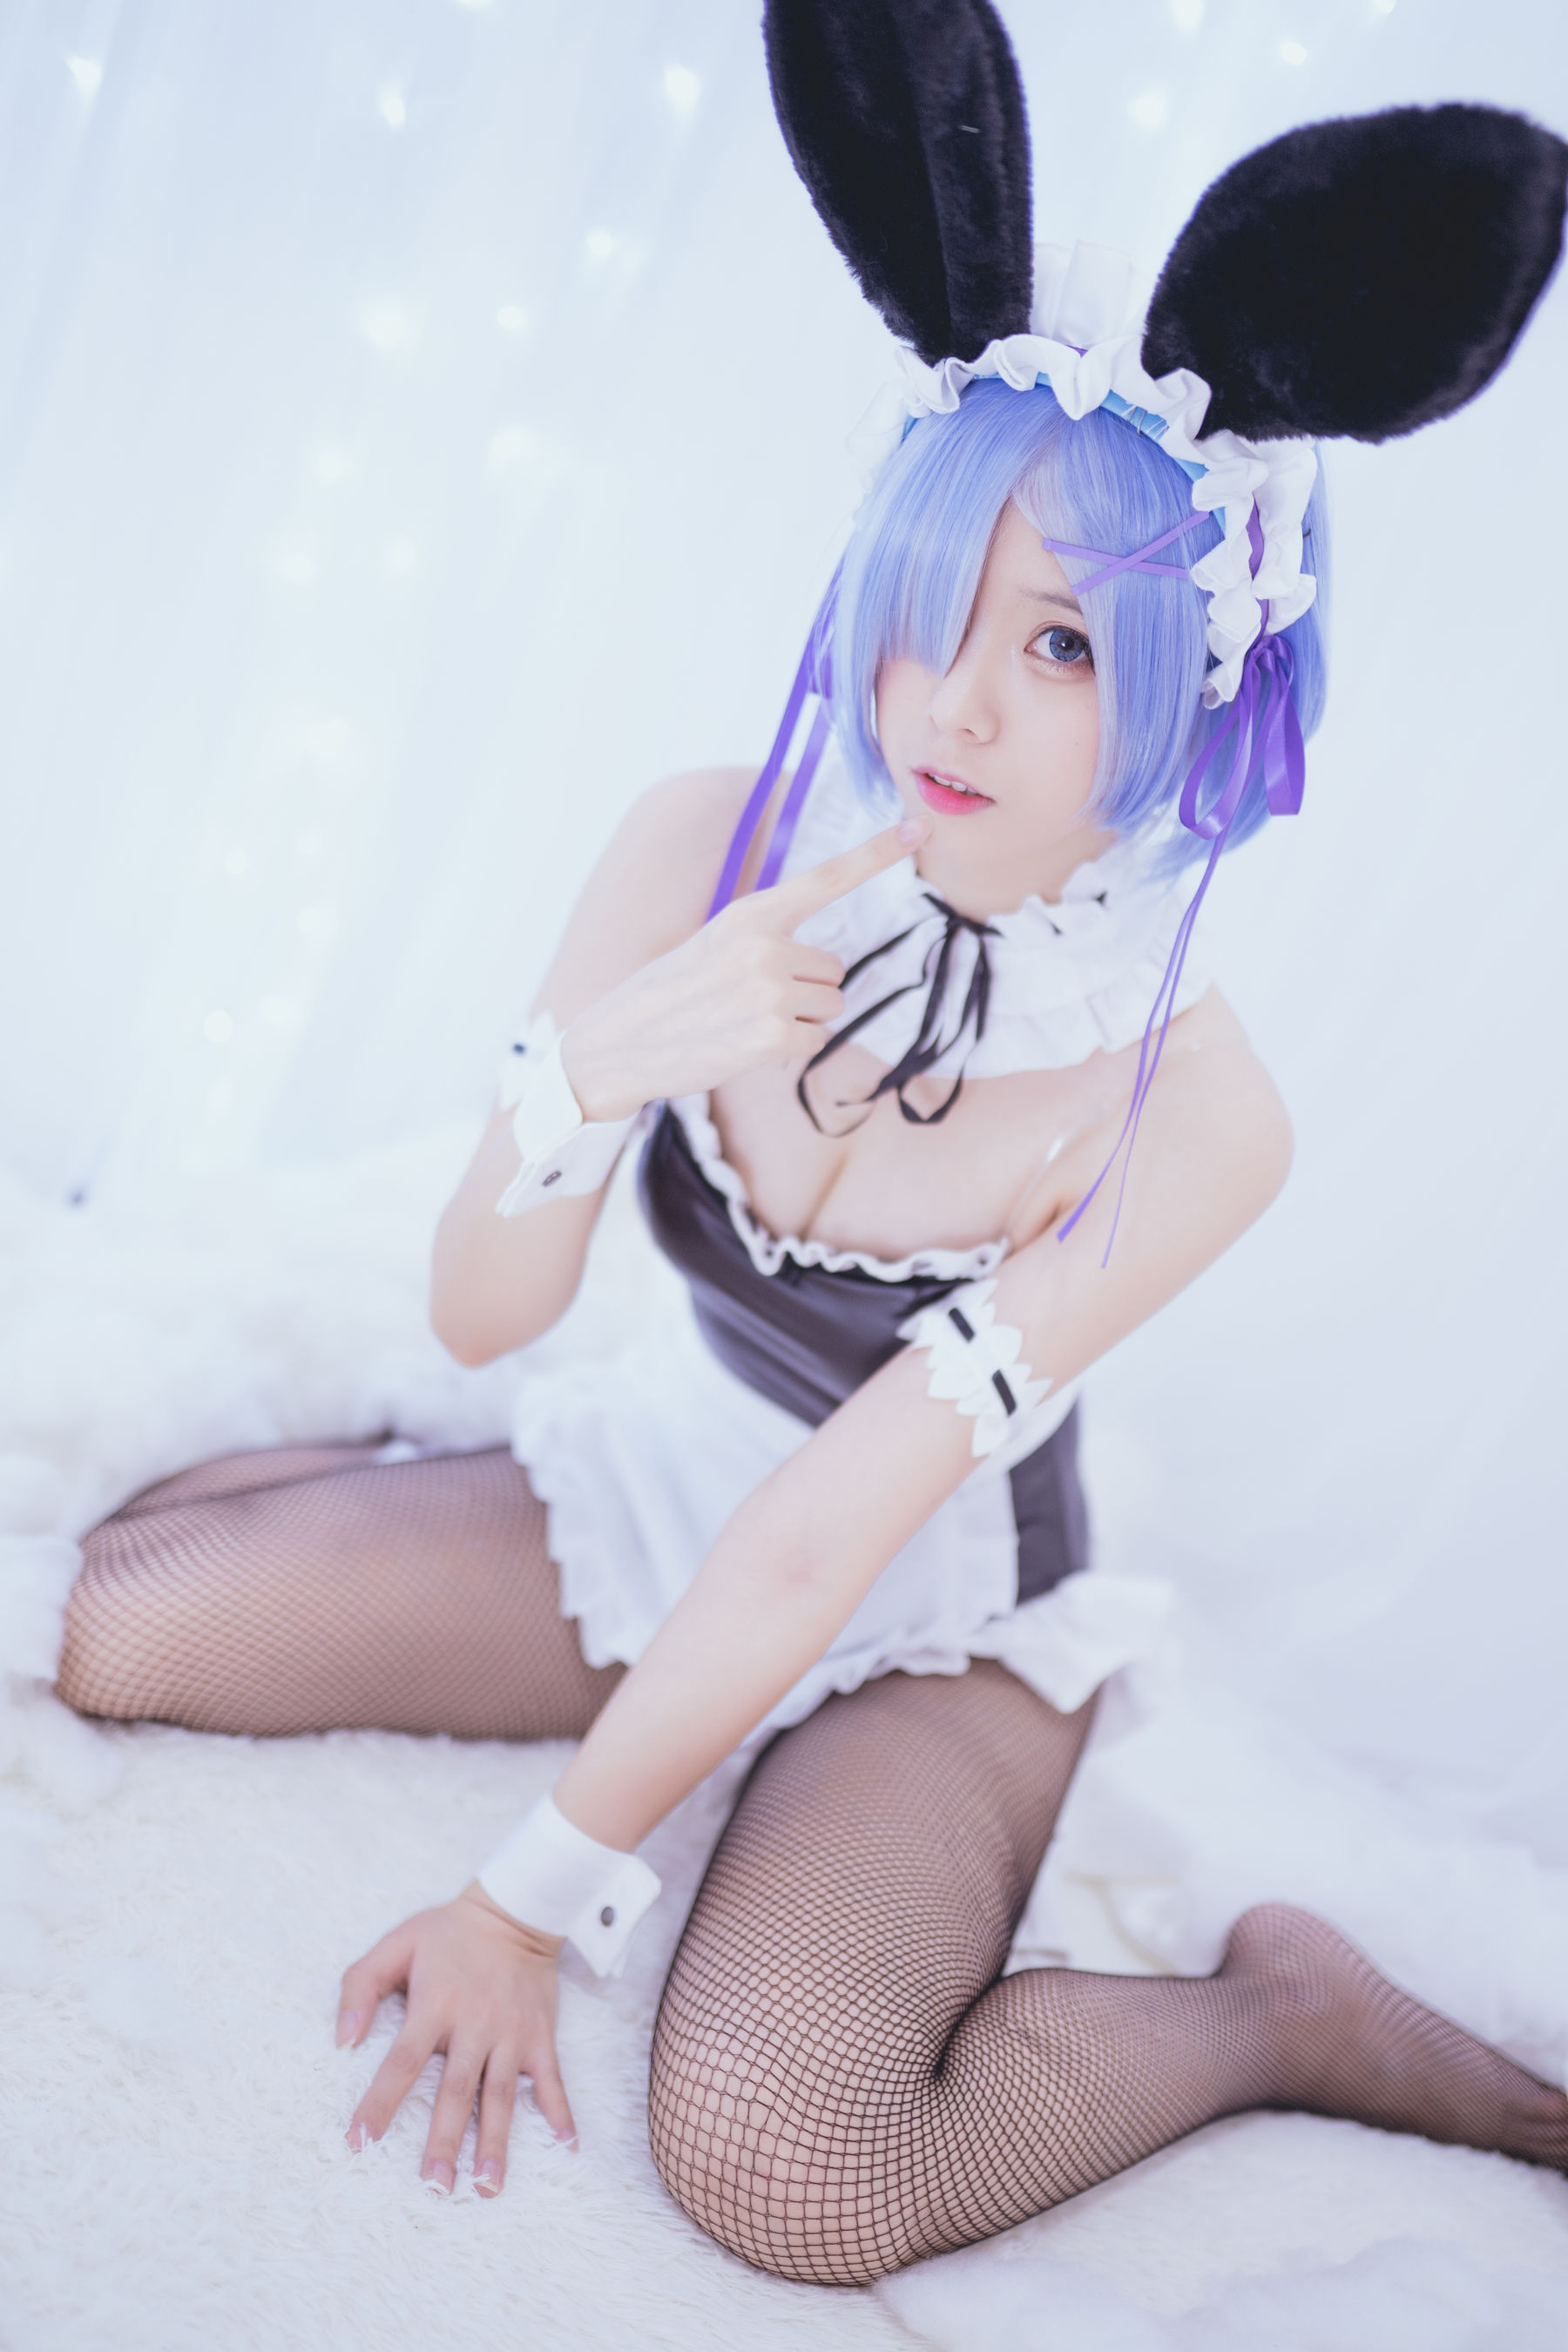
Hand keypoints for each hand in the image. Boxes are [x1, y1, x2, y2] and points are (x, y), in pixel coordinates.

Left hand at [339, 1882, 571, 2196]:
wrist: (516, 1908)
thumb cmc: (448, 1932)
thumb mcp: (396, 1944)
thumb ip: (360, 1986)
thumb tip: (342, 2041)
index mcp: (434, 2004)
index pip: (401, 2062)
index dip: (379, 2103)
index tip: (359, 2143)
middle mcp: (474, 2024)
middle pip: (456, 2091)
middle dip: (445, 2141)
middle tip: (436, 2188)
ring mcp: (512, 2033)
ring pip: (502, 2095)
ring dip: (495, 2142)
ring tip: (488, 2186)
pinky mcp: (541, 2035)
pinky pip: (552, 2079)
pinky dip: (561, 2112)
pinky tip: (566, 2146)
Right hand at [560, 817, 928, 1120]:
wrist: (621, 1041)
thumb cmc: (674, 992)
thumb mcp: (717, 944)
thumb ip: (768, 939)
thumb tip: (828, 969)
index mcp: (752, 914)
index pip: (827, 877)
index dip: (877, 852)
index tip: (920, 827)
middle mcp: (766, 946)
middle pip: (834, 969)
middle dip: (804, 989)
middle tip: (749, 1000)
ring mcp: (771, 991)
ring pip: (830, 1005)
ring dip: (800, 1019)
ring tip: (746, 1021)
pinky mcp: (775, 1035)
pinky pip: (816, 1039)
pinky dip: (790, 1048)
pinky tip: (747, 1045)